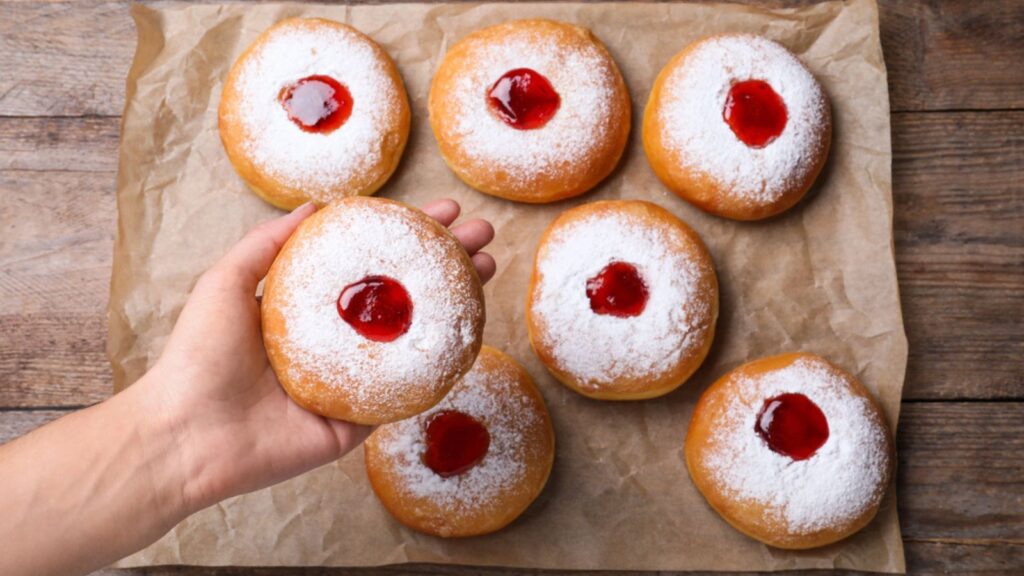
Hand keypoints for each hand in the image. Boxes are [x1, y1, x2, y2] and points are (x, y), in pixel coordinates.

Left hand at [143, 199, 495, 512]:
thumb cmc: (199, 354)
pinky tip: (469, 332)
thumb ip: (270, 243)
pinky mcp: (360, 419)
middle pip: (406, 296)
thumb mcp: (227, 281)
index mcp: (310, 308)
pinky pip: (407, 390)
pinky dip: (440, 363)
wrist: (187, 434)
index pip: (371, 263)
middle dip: (448, 263)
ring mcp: (354, 380)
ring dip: (458, 304)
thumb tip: (315, 206)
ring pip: (417, 338)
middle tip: (482, 234)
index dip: (409, 236)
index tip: (443, 210)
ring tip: (488, 266)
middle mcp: (338, 341)